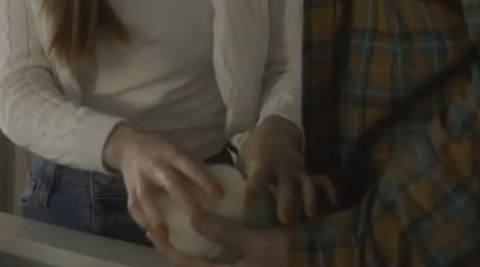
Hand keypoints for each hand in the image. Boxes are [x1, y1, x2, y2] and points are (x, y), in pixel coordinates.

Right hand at [102, 125, 222, 236]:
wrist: (129, 145)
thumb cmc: (162, 151)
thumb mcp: (179, 151)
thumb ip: (193, 167)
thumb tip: (217, 185)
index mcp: (173, 154)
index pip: (191, 167)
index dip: (206, 180)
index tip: (220, 196)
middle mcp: (157, 166)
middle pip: (172, 184)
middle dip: (186, 202)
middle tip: (199, 219)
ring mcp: (141, 180)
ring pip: (147, 200)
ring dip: (156, 218)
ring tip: (166, 236)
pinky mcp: (130, 192)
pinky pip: (135, 209)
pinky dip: (143, 222)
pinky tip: (153, 234)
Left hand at [149, 211, 288, 266]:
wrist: (326, 263)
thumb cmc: (291, 254)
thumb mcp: (257, 241)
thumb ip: (224, 231)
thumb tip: (193, 217)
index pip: (190, 266)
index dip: (169, 250)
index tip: (153, 232)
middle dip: (177, 253)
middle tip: (162, 232)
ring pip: (208, 264)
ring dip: (192, 253)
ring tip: (180, 232)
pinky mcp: (251, 265)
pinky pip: (222, 260)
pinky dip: (210, 252)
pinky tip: (209, 236)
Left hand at [239, 115, 336, 224]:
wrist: (275, 129)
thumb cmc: (255, 149)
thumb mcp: (243, 158)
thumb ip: (239, 177)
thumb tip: (225, 200)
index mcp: (263, 164)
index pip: (257, 177)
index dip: (253, 188)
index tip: (248, 202)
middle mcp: (281, 167)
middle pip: (285, 185)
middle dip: (286, 201)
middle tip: (285, 220)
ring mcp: (296, 170)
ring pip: (305, 185)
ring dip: (308, 199)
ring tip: (311, 216)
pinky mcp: (306, 173)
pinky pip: (321, 179)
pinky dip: (329, 188)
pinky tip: (334, 200)